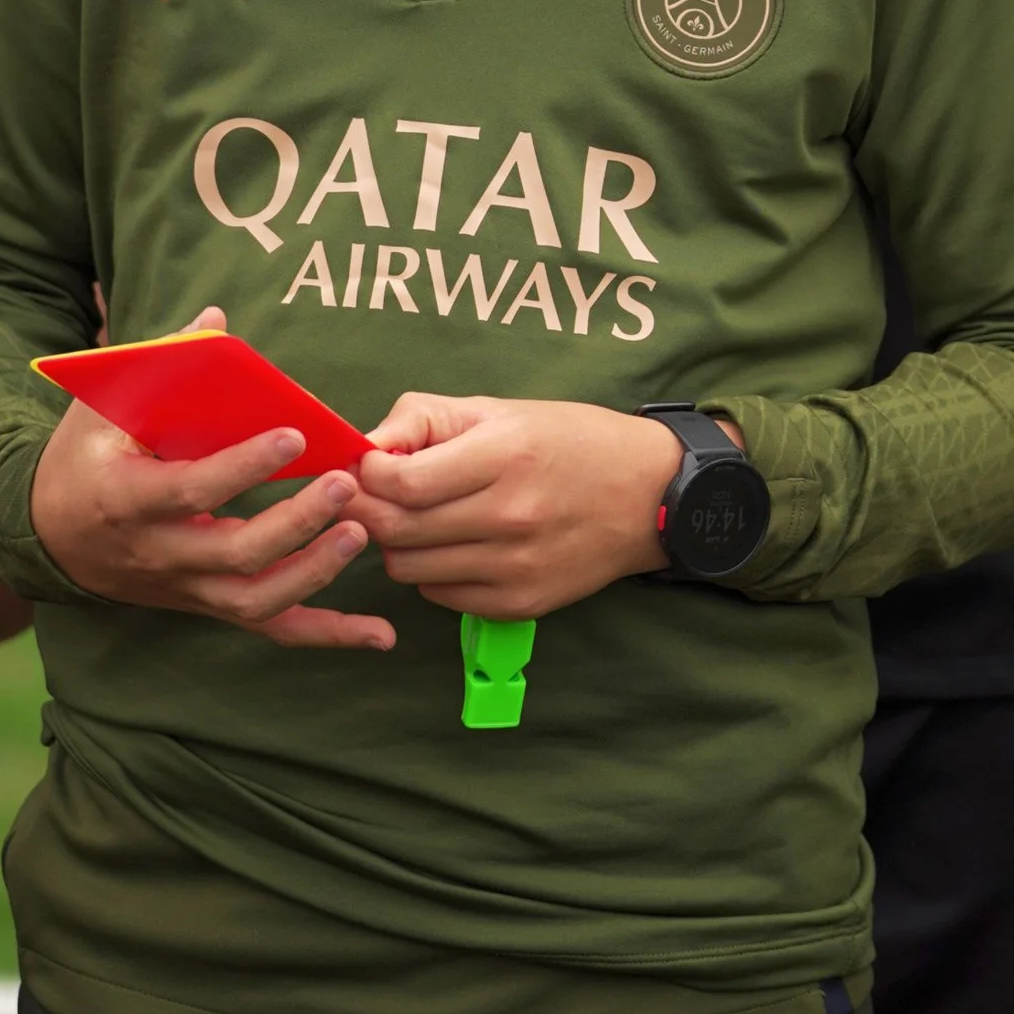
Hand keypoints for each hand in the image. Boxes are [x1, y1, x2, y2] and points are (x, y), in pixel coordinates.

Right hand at [29, 306, 391, 652]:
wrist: (48, 533)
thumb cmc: (84, 457)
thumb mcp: (102, 407)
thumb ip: (160, 363)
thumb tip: (218, 315)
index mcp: (129, 500)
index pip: (192, 490)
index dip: (242, 467)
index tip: (292, 434)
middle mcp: (160, 555)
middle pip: (235, 555)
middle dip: (295, 524)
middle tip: (344, 483)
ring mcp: (187, 588)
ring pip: (256, 602)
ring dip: (316, 574)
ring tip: (362, 534)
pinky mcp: (209, 604)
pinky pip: (272, 628)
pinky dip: (328, 633)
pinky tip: (380, 635)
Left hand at [352, 394, 681, 615]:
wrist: (649, 495)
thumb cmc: (572, 441)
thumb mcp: (502, 409)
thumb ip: (425, 419)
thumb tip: (364, 445)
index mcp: (505, 455)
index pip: (401, 483)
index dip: (368, 475)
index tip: (371, 465)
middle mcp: (510, 515)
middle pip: (396, 530)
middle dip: (369, 511)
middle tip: (373, 496)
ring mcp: (516, 566)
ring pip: (409, 569)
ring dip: (397, 544)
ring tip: (419, 519)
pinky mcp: (521, 603)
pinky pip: (441, 595)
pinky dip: (431, 572)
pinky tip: (454, 545)